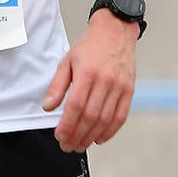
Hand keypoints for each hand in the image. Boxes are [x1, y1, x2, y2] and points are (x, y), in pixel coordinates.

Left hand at [42, 9, 137, 151]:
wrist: (116, 31)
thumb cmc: (90, 46)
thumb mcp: (67, 60)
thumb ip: (57, 85)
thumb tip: (48, 106)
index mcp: (87, 72)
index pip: (75, 106)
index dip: (67, 125)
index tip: (59, 135)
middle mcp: (105, 80)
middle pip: (90, 116)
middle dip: (77, 135)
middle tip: (68, 145)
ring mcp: (119, 86)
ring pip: (105, 120)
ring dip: (91, 137)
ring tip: (80, 145)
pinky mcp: (129, 90)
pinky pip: (121, 116)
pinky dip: (110, 131)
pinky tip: (99, 138)